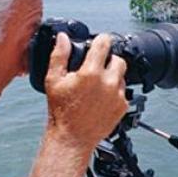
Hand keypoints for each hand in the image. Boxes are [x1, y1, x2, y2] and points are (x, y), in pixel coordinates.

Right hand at [44, 32, 127, 151]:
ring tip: (98, 85)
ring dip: (113, 76)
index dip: (101, 39)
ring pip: (122, 76)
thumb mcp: (53, 80)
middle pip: (118, 59)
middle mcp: (108, 83)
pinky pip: (124, 92)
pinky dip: (115, 91)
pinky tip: (102, 97)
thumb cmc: (61, 112)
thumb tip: (63, 38)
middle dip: (109, 59)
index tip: (100, 41)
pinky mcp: (123, 106)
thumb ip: (59, 56)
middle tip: (97, 66)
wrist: (72, 138)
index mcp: (91, 73)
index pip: (104, 43)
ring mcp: (118, 95)